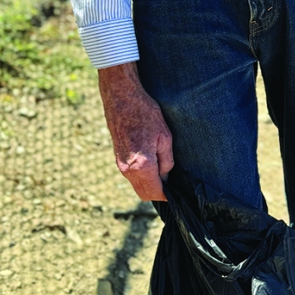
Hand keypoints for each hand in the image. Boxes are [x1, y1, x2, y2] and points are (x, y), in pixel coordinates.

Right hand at [98, 62, 172, 200]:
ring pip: (136, 186)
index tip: (176, 194)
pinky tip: (151, 165)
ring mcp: (120, 164)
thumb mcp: (165, 136)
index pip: (156, 192)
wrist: (121, 98)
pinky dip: (141, 177)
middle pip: (144, 194)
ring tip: (163, 173)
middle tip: (171, 185)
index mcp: (142, 165)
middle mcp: (128, 169)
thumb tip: (165, 176)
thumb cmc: (145, 113)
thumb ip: (166, 161)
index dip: (167, 196)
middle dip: (157, 193)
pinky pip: (130, 176)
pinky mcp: (117, 158)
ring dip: (148, 185)